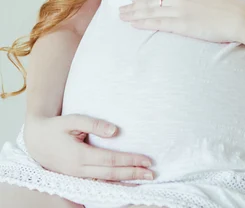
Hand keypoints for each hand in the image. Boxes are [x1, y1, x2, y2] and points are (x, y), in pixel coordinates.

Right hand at [23, 114, 154, 181]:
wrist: (36, 140)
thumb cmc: (56, 127)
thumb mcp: (72, 120)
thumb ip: (94, 124)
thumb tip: (115, 131)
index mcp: (80, 156)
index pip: (111, 160)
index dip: (129, 160)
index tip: (146, 160)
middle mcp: (79, 169)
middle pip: (111, 173)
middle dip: (132, 173)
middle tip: (151, 173)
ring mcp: (78, 175)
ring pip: (106, 180)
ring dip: (125, 180)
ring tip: (143, 178)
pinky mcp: (77, 176)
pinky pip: (98, 181)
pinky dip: (113, 182)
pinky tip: (124, 181)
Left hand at [119, 0, 244, 43]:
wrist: (238, 17)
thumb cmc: (226, 3)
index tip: (134, 0)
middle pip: (151, 1)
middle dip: (134, 6)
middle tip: (121, 9)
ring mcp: (179, 11)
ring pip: (151, 12)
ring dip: (134, 14)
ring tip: (122, 17)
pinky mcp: (182, 25)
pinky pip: (158, 23)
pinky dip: (144, 23)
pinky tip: (134, 24)